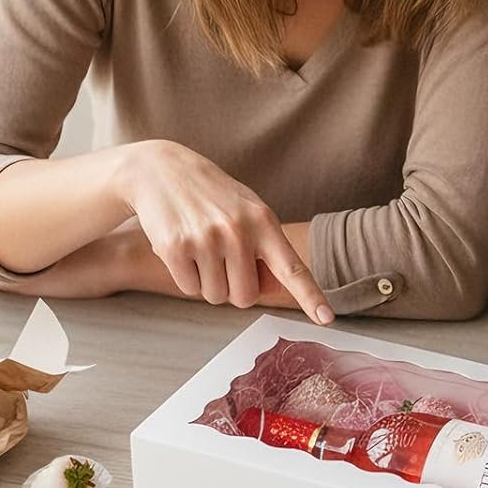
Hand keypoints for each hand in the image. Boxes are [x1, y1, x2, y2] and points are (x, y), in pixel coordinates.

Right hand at [116, 141, 332, 322]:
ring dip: (208, 282)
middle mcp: (238, 231)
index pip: (292, 267)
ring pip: (216, 296)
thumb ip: (266, 248)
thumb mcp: (248, 211)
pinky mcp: (176, 248)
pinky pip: (190, 289)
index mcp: (263, 221)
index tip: (326, 318)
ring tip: (201, 247)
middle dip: (234, 288)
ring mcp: (207, 240)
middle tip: (222, 261)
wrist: (161, 169)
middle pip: (245, 297)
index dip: (310, 296)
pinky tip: (183, 247)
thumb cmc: (213, 197)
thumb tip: (278, 288)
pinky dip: (186, 277)